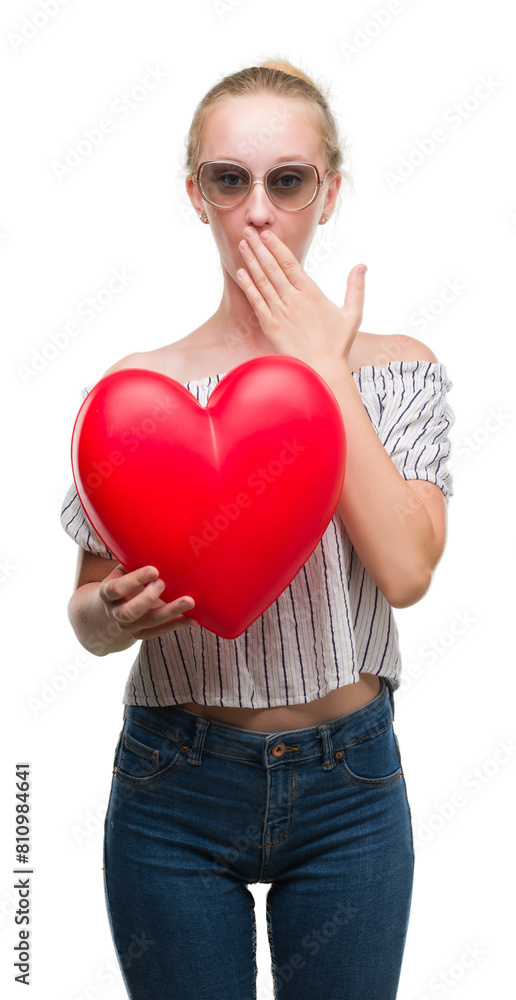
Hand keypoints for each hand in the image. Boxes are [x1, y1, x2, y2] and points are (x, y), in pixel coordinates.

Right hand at [97, 564, 199, 640]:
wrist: (110, 606)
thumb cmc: (123, 580)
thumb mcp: (122, 570)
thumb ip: (134, 561)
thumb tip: (158, 541)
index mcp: (107, 593)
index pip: (117, 589)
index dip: (134, 580)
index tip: (154, 570)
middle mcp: (115, 612)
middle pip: (129, 612)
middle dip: (148, 598)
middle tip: (163, 583)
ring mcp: (128, 626)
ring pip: (149, 622)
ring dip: (170, 611)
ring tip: (189, 601)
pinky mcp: (141, 634)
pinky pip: (160, 632)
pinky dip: (178, 624)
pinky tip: (193, 619)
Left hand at [236, 226, 366, 370]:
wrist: (321, 371)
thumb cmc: (337, 345)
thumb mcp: (353, 314)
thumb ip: (355, 288)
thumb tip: (362, 266)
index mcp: (311, 293)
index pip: (290, 263)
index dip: (276, 247)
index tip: (266, 234)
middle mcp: (293, 299)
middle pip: (272, 267)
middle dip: (258, 247)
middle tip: (248, 230)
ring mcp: (280, 312)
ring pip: (262, 281)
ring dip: (251, 261)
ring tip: (242, 244)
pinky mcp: (270, 326)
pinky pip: (256, 301)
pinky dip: (248, 285)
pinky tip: (241, 272)